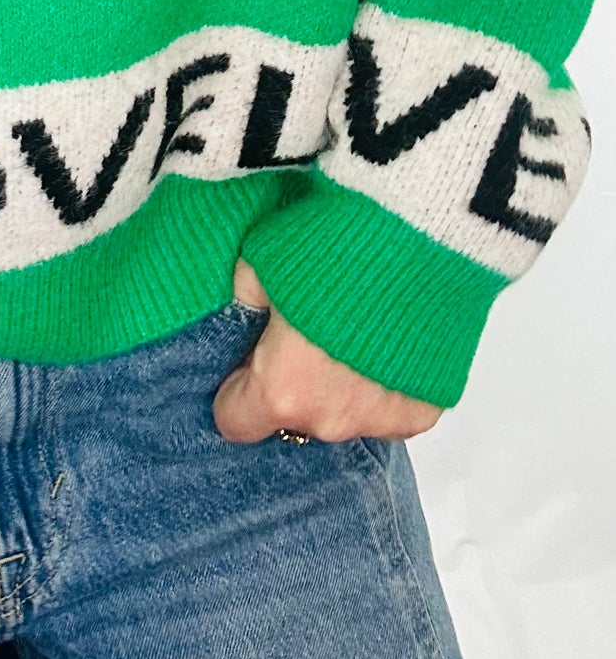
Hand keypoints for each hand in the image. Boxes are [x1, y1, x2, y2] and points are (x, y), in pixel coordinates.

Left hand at [212, 260, 443, 443]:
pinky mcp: (424, 410)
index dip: (235, 388)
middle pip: (294, 417)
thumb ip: (243, 300)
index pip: (235, 422)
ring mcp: (382, 420)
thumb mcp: (258, 260)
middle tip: (304, 331)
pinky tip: (385, 340)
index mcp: (281, 392)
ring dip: (338, 384)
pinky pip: (388, 408)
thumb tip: (243, 315)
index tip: (247, 358)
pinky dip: (382, 382)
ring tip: (349, 329)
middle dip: (290, 382)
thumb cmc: (331, 248)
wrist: (417, 236)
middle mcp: (332, 419)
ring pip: (341, 412)